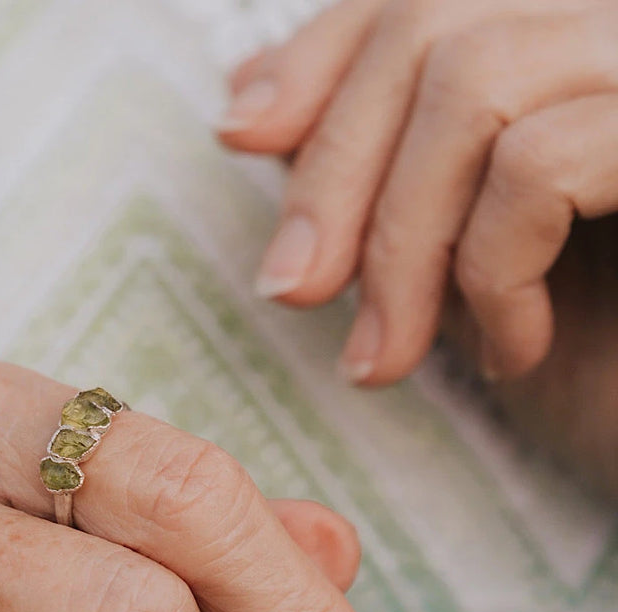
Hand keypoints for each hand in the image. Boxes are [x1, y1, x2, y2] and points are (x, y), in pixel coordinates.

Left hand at [219, 0, 617, 382]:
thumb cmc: (591, 360)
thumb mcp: (450, 248)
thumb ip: (375, 163)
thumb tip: (252, 100)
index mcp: (570, 44)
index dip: (320, 54)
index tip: (244, 135)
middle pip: (431, 23)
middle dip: (334, 169)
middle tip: (291, 290)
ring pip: (475, 81)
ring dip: (399, 239)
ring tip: (387, 354)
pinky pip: (542, 164)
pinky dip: (492, 272)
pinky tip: (509, 354)